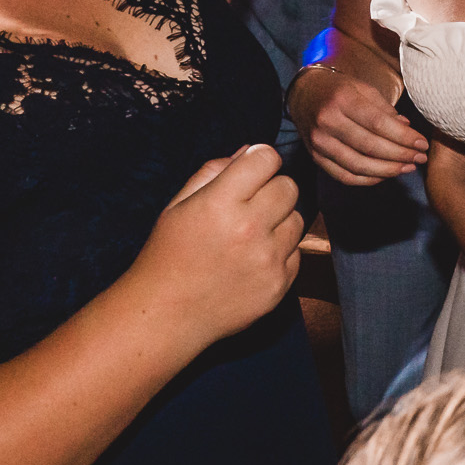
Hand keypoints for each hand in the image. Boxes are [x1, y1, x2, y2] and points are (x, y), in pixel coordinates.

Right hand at [129, 145, 304, 342]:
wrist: (168, 314)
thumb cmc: (169, 254)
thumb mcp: (179, 204)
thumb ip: (215, 171)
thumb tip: (250, 150)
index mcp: (221, 203)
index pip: (266, 158)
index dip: (258, 160)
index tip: (250, 172)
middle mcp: (249, 229)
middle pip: (289, 186)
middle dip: (271, 189)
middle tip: (249, 205)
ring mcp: (267, 259)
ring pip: (297, 219)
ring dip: (279, 221)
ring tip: (250, 236)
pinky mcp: (279, 285)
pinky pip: (296, 252)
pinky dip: (280, 253)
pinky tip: (251, 261)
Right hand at [291, 64, 426, 185]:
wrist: (304, 95)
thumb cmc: (339, 89)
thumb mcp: (363, 89)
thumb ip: (385, 110)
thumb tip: (408, 130)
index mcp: (342, 99)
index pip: (378, 123)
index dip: (403, 137)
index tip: (422, 144)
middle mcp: (327, 121)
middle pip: (369, 147)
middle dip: (400, 155)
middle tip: (420, 158)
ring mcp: (319, 142)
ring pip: (358, 166)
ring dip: (387, 171)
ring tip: (407, 168)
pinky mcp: (316, 157)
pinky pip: (345, 176)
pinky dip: (368, 180)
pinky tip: (385, 174)